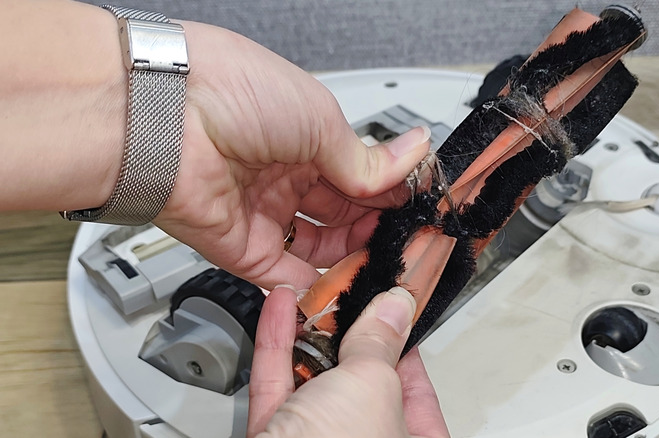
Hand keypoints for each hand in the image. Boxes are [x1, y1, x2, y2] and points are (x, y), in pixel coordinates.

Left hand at [150, 21, 430, 288]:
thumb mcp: (320, 120)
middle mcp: (283, 175)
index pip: (358, 173)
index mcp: (303, 136)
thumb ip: (365, 160)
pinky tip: (345, 287)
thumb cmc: (230, 92)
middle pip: (341, 213)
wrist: (165, 115)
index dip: (388, 191)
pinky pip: (286, 277)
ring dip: (351, 258)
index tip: (416, 207)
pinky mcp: (243, 249)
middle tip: (403, 239)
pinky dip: (315, 288)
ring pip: (318, 249)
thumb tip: (412, 157)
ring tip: (381, 263)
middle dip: (373, 226)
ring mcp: (263, 213)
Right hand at [247, 285, 448, 436]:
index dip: (404, 345)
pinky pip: (279, 384)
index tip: (391, 309)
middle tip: (346, 295)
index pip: (418, 389)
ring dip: (308, 333)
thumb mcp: (371, 385)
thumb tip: (394, 309)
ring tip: (310, 294)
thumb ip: (380, 342)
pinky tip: (279, 309)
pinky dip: (277, 345)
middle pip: (361, 381)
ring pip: (315, 380)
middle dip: (349, 333)